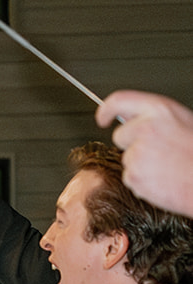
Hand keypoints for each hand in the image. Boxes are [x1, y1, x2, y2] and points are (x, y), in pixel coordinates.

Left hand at [95, 90, 192, 216]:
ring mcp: (137, 153)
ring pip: (127, 159)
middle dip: (132, 144)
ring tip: (167, 166)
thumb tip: (131, 118)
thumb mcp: (181, 120)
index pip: (119, 101)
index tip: (102, 118)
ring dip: (141, 165)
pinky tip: (163, 178)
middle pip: (120, 136)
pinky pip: (130, 178)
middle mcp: (144, 128)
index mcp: (159, 109)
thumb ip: (154, 117)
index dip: (106, 110)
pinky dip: (143, 182)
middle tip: (158, 152)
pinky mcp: (133, 176)